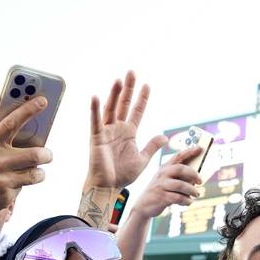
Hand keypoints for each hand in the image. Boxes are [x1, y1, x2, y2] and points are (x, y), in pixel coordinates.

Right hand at [0, 100, 53, 224]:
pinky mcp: (6, 196)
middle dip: (46, 154)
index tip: (43, 101)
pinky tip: (12, 184)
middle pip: (35, 154)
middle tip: (47, 153)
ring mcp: (2, 180)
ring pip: (35, 174)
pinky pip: (23, 188)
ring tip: (36, 170)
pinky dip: (22, 185)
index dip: (29, 110)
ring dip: (39, 172)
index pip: (12, 122)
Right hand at [85, 71, 167, 191]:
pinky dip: (95, 110)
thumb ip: (152, 146)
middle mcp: (117, 129)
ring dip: (114, 94)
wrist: (108, 187)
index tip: (147, 85)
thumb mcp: (142, 159)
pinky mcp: (96, 138)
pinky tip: (96, 97)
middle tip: (132, 72)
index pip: (137, 111)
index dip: (142, 98)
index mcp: (129, 133)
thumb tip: (165, 137)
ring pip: (111, 109)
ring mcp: (106, 132)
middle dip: (128, 89)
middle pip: (123, 104)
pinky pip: (95, 122)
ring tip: (119, 80)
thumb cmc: (123, 175)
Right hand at [124, 148, 204, 220]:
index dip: (190, 151)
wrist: (143, 206)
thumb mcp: (166, 180)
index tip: (200, 148)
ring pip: (181, 185)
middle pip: (181, 169)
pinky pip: (179, 197)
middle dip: (193, 174)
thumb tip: (197, 178)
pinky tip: (189, 202)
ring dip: (192, 190)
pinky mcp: (161, 197)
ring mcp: (161, 185)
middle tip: (200, 181)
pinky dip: (187, 200)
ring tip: (197, 194)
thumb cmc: (159, 192)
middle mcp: (162, 174)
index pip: (178, 156)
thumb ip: (179, 177)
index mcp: (165, 167)